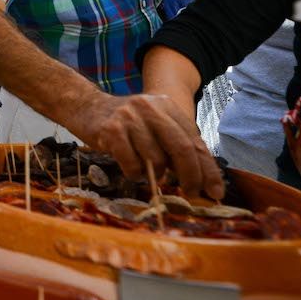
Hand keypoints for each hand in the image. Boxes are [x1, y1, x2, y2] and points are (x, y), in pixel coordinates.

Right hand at [68, 93, 223, 198]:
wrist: (84, 106)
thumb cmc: (124, 123)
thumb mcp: (153, 125)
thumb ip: (174, 145)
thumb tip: (200, 178)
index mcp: (166, 106)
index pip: (194, 141)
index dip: (208, 168)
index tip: (216, 191)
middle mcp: (150, 108)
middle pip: (181, 147)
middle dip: (191, 176)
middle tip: (193, 193)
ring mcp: (130, 118)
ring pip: (156, 159)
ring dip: (156, 175)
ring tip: (149, 174)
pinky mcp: (111, 130)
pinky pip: (131, 163)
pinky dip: (134, 173)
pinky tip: (130, 170)